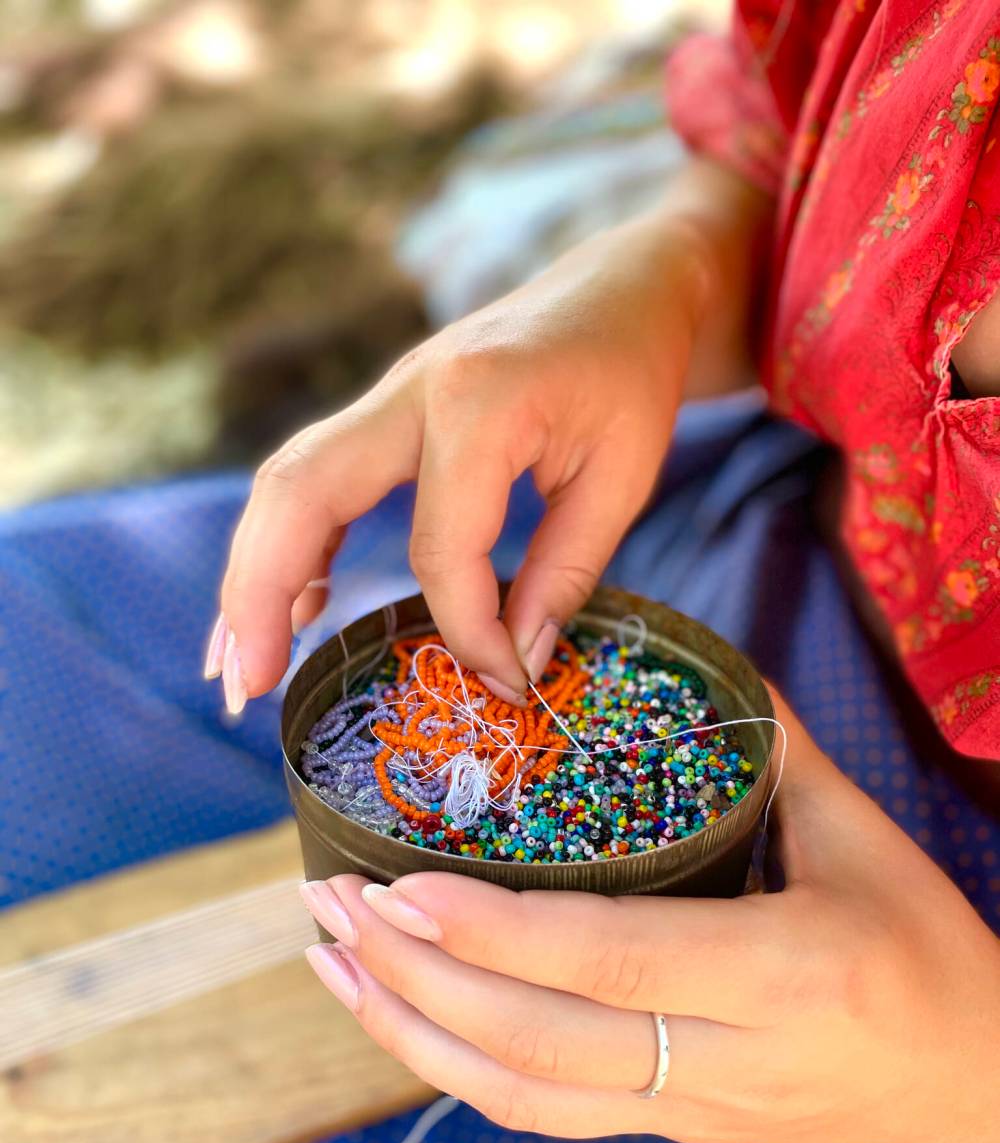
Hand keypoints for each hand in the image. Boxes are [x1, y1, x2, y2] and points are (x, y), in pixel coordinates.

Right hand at [204, 163, 754, 711]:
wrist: (622, 289)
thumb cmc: (633, 376)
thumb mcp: (624, 477)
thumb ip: (564, 574)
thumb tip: (512, 667)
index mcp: (479, 402)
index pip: (441, 548)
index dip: (467, 629)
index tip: (506, 682)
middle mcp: (410, 389)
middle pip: (300, 494)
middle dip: (258, 596)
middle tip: (247, 692)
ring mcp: (387, 395)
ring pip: (286, 482)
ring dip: (251, 575)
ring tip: (242, 667)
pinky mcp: (384, 412)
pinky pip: (313, 478)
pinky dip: (291, 546)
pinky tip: (300, 608)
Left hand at [300, 697, 999, 1142]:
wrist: (973, 1080)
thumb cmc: (923, 946)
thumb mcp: (861, 835)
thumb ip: (769, 748)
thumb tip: (688, 663)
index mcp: (784, 974)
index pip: (611, 960)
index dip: (495, 931)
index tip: (401, 884)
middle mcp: (728, 1060)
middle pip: (539, 1041)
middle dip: (416, 978)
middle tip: (328, 904)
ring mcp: (694, 1110)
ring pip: (524, 1097)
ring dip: (411, 1033)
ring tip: (330, 961)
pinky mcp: (675, 1129)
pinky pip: (546, 1117)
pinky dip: (458, 1070)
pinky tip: (401, 1019)